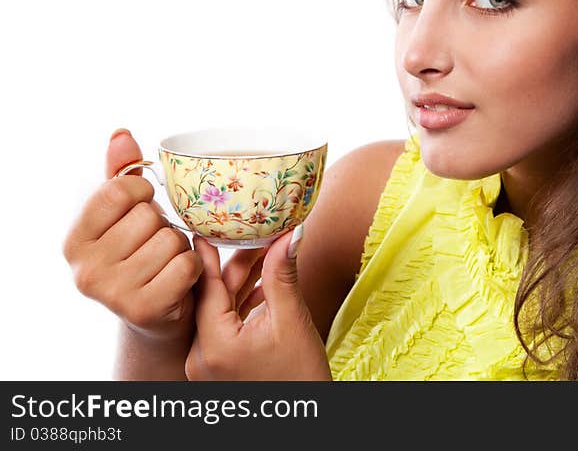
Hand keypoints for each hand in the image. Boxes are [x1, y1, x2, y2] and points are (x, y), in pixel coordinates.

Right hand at [63, 129, 202, 342]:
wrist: (157, 316)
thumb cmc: (142, 255)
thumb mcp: (125, 215)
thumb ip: (121, 175)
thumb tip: (121, 134)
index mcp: (75, 239)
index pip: (116, 191)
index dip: (142, 192)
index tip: (145, 206)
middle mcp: (84, 269)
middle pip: (148, 216)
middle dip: (163, 225)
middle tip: (156, 243)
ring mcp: (111, 293)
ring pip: (170, 241)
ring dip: (180, 247)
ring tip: (167, 260)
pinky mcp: (142, 309)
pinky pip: (186, 265)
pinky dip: (193, 267)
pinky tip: (181, 277)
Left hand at [185, 230, 331, 380]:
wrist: (304, 427)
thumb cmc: (301, 380)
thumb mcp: (293, 322)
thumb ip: (283, 276)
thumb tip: (290, 234)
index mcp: (214, 345)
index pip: (205, 288)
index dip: (208, 253)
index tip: (206, 224)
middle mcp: (200, 357)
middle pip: (213, 298)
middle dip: (235, 266)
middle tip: (253, 234)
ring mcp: (207, 365)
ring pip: (219, 312)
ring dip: (241, 284)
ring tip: (264, 255)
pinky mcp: (217, 368)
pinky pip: (224, 328)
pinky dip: (242, 307)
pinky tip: (263, 286)